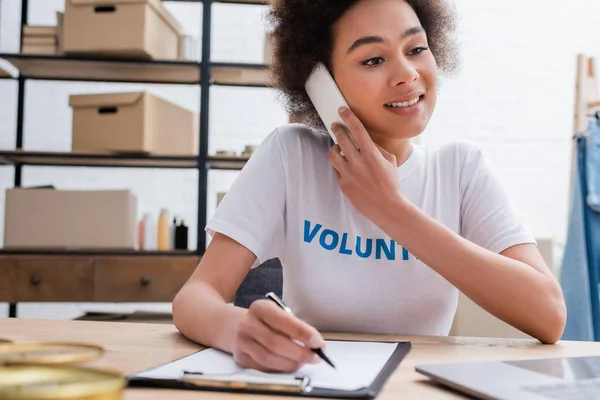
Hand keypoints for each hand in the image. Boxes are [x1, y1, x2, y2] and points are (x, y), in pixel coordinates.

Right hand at [232, 299, 325, 371]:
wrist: (234, 325)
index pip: (283, 321)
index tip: (318, 342)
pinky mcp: (240, 358)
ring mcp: (242, 342)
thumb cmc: (264, 320)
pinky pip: (263, 368)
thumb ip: (294, 326)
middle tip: (315, 357)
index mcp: (260, 308)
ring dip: (291, 363)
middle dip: (300, 353)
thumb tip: (315, 343)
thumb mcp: (277, 313)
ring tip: (304, 362)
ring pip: (269, 359)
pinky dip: (280, 369)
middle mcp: (248, 324)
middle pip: (276, 343)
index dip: (302, 333)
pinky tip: (290, 365)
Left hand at [328, 107, 404, 224]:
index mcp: (371, 154)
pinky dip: (339, 166)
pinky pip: (336, 170)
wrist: (387, 207)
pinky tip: (346, 167)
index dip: (348, 117)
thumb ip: (376, 148)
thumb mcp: (390, 160)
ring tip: (339, 148)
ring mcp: (348, 174)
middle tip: (336, 126)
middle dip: (337, 129)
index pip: (357, 129)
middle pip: (341, 138)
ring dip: (335, 148)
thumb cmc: (391, 183)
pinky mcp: (342, 184)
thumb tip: (364, 139)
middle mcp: (358, 162)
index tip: (342, 110)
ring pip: (333, 154)